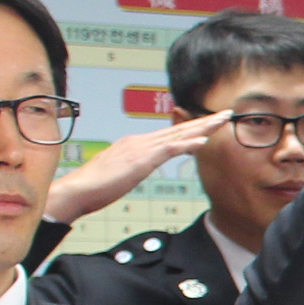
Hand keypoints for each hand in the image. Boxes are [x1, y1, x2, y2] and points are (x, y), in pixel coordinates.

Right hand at [43, 112, 232, 226]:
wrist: (77, 190)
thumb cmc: (94, 186)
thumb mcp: (119, 173)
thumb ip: (130, 167)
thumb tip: (134, 169)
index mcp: (134, 143)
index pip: (169, 134)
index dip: (191, 128)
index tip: (209, 124)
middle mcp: (139, 141)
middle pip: (178, 129)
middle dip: (204, 122)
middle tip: (225, 114)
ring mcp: (141, 148)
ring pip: (178, 134)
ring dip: (203, 128)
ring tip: (223, 121)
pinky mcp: (142, 160)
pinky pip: (170, 150)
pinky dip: (188, 145)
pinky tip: (203, 142)